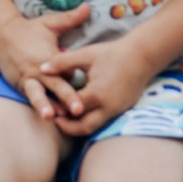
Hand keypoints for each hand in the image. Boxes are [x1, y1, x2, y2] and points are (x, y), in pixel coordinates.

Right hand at [0, 6, 93, 121]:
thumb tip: (88, 6)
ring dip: (45, 105)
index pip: (67, 70)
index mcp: (49, 55)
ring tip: (50, 116)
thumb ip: (70, 18)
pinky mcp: (19, 85)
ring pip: (38, 94)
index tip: (93, 87)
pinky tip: (44, 118)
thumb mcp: (50, 23)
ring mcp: (28, 79)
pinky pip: (29, 98)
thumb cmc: (30, 29)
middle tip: (79, 109)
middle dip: (67, 97)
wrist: (1, 34)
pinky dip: (37, 106)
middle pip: (56, 85)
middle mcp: (39, 69)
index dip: (78, 78)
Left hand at [39, 36, 159, 136]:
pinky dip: (90, 119)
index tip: (47, 106)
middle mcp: (108, 107)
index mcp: (97, 94)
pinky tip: (81, 111)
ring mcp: (116, 110)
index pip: (72, 110)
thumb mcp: (85, 55)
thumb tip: (41, 68)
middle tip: (54, 119)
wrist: (142, 56)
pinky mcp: (121, 110)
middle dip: (67, 127)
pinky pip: (103, 121)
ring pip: (94, 127)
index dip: (58, 110)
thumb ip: (62, 62)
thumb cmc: (112, 53)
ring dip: (78, 125)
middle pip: (83, 128)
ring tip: (66, 116)